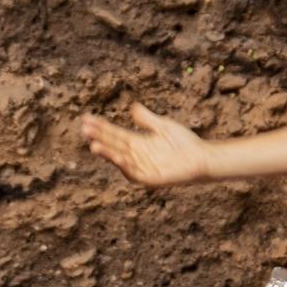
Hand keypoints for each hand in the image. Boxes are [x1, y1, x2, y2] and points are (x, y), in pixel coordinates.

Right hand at [78, 102, 211, 187]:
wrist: (202, 158)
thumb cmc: (184, 143)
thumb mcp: (163, 126)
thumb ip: (147, 119)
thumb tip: (132, 107)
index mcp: (137, 143)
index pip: (114, 134)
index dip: (101, 127)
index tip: (86, 119)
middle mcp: (136, 156)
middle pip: (113, 145)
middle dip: (99, 137)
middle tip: (84, 128)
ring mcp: (142, 168)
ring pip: (120, 160)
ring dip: (107, 154)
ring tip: (93, 145)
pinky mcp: (150, 179)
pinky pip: (134, 174)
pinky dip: (125, 166)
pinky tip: (118, 156)